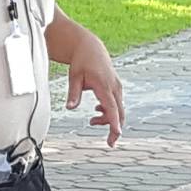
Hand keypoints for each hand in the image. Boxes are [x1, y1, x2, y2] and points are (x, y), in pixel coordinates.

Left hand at [65, 30, 125, 147]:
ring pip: (118, 109)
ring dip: (108, 119)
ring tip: (92, 120)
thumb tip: (70, 108)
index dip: (114, 122)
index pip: (111, 108)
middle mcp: (114, 87)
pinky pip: (116, 104)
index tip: (116, 134)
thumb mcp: (74, 77)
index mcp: (104, 85)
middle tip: (110, 143)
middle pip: (119, 112)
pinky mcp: (116, 88)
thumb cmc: (81, 62)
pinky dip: (109, 111)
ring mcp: (117, 87)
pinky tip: (97, 111)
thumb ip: (73, 93)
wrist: (90, 48)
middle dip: (115, 128)